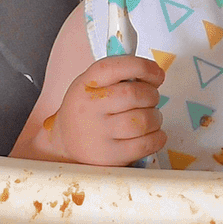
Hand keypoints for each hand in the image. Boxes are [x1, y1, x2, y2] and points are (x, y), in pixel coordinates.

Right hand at [50, 56, 166, 165]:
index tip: (157, 74)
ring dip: (155, 118)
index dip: (143, 67)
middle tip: (151, 99)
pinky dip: (157, 137)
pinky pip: (146, 144)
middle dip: (152, 95)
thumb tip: (153, 74)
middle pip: (134, 94)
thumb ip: (118, 75)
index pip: (116, 67)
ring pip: (143, 120)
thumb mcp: (91, 85)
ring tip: (150, 118)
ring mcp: (99, 134)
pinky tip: (151, 134)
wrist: (65, 145)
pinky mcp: (110, 156)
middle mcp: (90, 108)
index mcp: (86, 84)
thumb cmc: (85, 112)